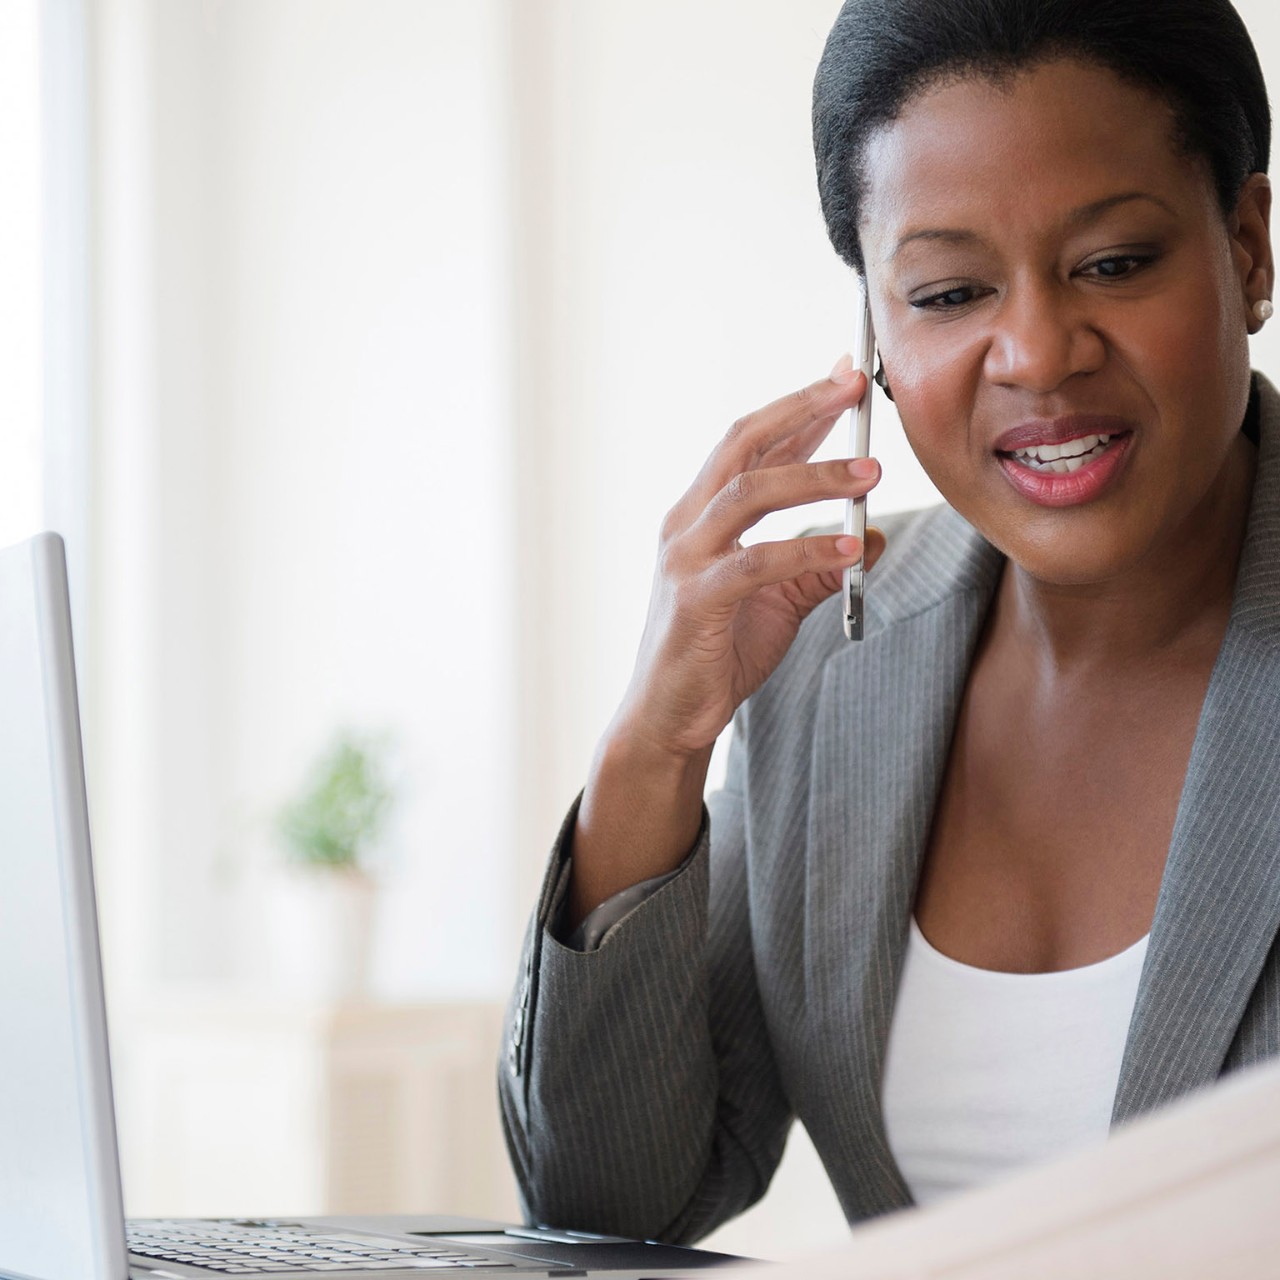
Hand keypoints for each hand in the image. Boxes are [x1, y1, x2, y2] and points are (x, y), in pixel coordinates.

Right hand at [569, 358, 884, 919]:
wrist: (668, 718)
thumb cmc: (715, 655)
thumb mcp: (777, 602)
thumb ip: (816, 566)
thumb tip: (871, 534)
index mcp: (700, 516)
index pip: (749, 444)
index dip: (798, 408)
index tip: (843, 377)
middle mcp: (685, 525)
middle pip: (742, 444)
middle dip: (801, 409)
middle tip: (854, 387)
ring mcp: (685, 560)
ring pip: (748, 493)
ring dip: (814, 475)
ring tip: (871, 470)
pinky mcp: (695, 602)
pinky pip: (757, 563)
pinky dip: (807, 550)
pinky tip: (851, 545)